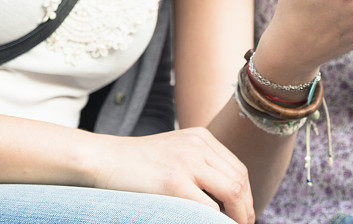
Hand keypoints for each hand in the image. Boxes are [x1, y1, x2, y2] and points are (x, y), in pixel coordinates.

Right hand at [90, 127, 253, 223]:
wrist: (105, 160)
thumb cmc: (137, 164)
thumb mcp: (175, 152)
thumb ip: (199, 163)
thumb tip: (225, 195)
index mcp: (201, 137)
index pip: (237, 168)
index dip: (246, 195)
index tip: (244, 214)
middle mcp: (198, 145)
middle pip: (240, 179)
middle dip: (246, 208)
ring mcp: (187, 162)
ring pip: (232, 191)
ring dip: (238, 216)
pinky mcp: (174, 183)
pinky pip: (209, 208)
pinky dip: (216, 221)